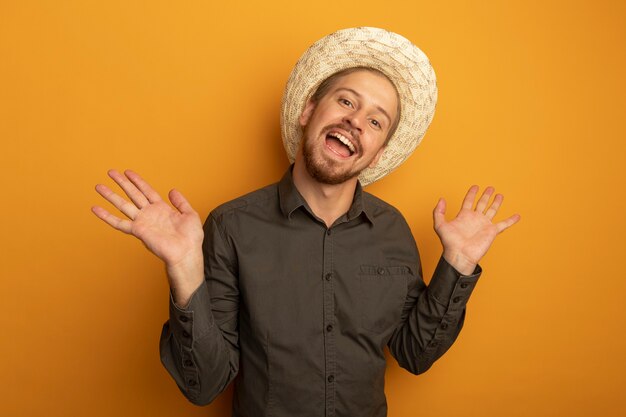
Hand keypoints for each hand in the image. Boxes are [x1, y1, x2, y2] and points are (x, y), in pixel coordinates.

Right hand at [92, 169, 203, 303]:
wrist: (187, 253)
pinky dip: (106, 216)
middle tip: (110, 172)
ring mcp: (142, 221)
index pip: (147, 191)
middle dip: (122, 183)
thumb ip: (180, 202)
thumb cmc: (191, 238)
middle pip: (133, 194)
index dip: (138, 181)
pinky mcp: (138, 231)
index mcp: (161, 208)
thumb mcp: (190, 214)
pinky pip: (119, 223)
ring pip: (123, 205)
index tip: (128, 172)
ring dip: (111, 195)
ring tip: (99, 186)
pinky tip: (96, 209)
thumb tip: (172, 190)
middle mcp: (149, 214)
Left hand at [433, 185, 520, 274]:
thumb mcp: (440, 225)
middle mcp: (475, 219)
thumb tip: (441, 199)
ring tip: (500, 195)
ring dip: (496, 203)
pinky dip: (511, 220)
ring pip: (492, 210)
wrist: (460, 254)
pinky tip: (517, 216)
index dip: (472, 193)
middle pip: (482, 203)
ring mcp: (484, 224)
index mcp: (464, 216)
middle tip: (490, 188)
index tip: (475, 186)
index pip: (468, 201)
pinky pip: (504, 224)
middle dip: (486, 195)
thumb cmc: (449, 242)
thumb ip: (438, 212)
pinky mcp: (492, 231)